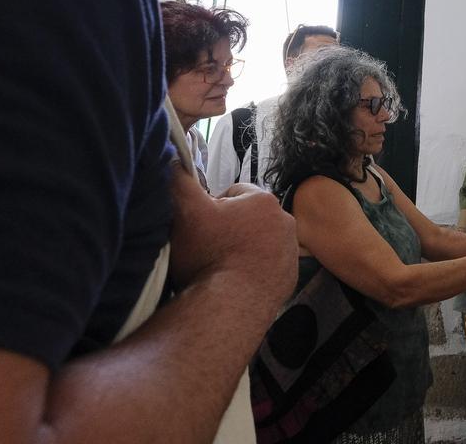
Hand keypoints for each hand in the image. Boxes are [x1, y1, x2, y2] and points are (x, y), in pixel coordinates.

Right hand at [167, 163, 296, 312]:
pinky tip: (234, 281)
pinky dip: (253, 271)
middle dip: (229, 228)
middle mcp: (286, 221)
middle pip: (248, 218)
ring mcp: (291, 252)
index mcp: (264, 200)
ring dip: (242, 249)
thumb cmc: (208, 254)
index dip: (211, 208)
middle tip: (207, 248)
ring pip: (259, 243)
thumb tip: (174, 158)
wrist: (229, 306)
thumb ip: (179, 179)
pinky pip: (267, 267)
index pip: (232, 193)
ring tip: (219, 266)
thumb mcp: (185, 211)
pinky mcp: (290, 278)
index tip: (200, 226)